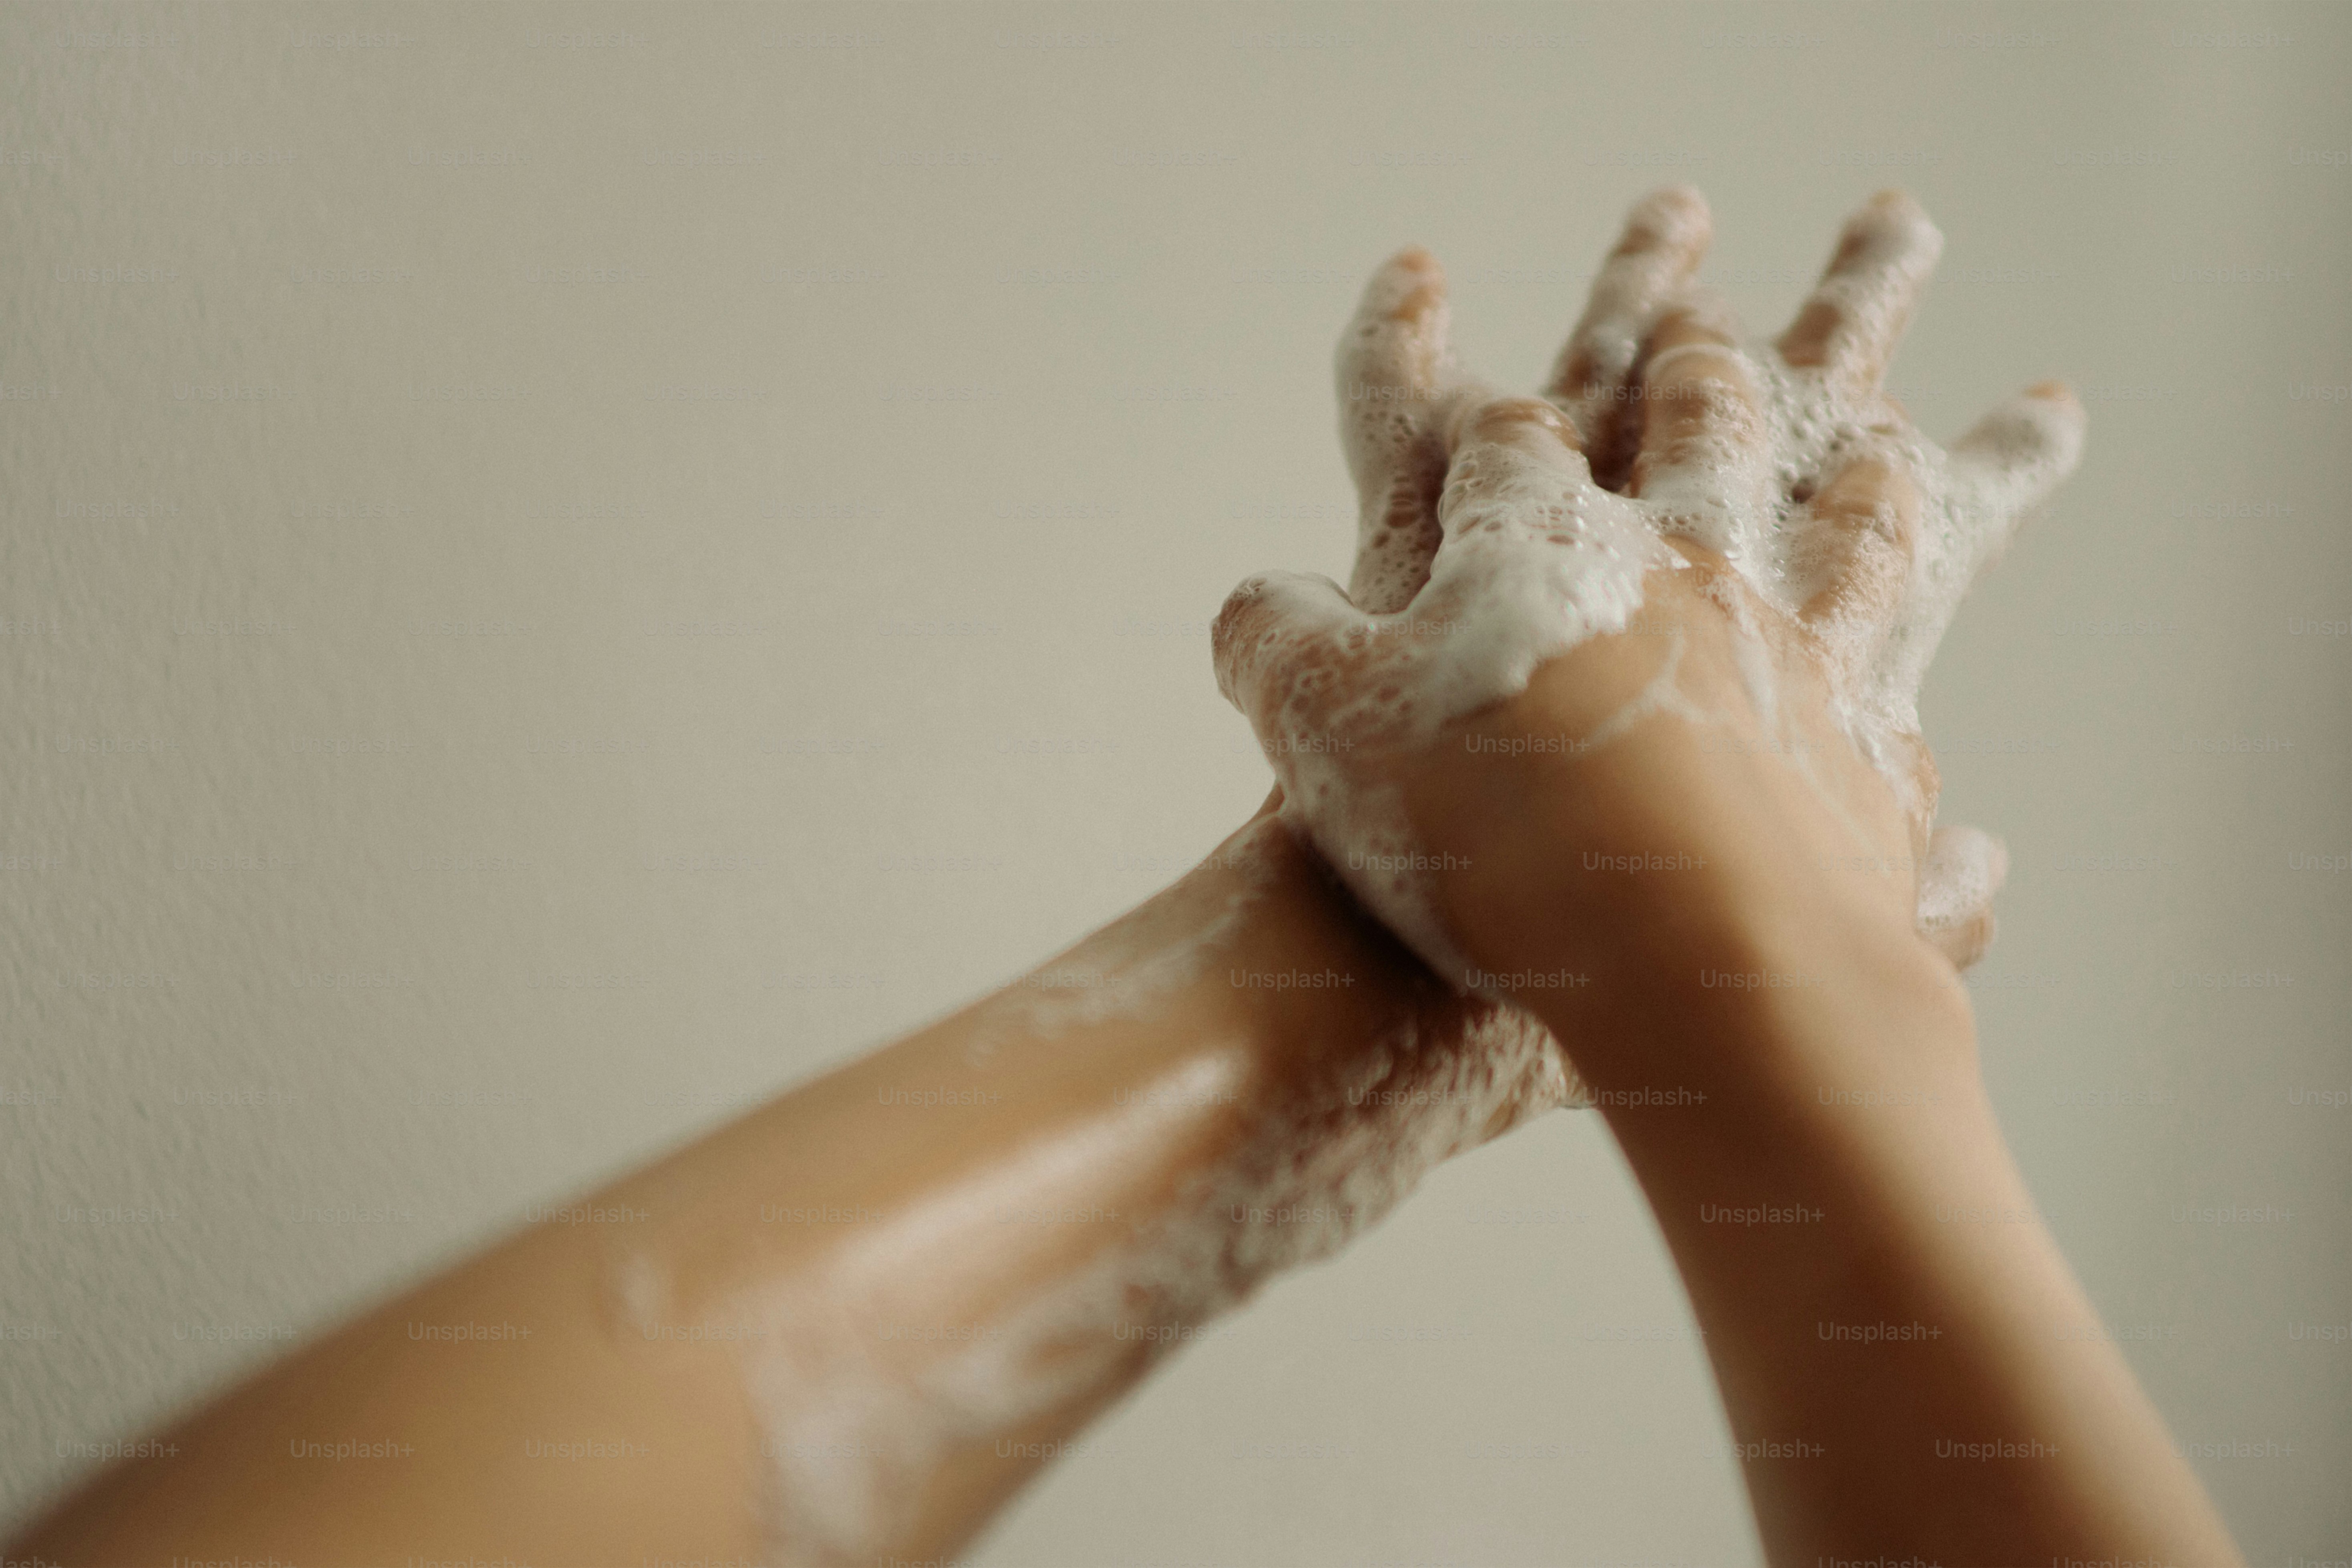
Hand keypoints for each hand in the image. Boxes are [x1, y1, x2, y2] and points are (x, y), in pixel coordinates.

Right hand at [1214, 189, 2084, 1075]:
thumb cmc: (1480, 826)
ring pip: (1854, 533)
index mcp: (1547, 547)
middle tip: (1713, 328)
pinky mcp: (1864, 783)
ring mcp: (1799, 665)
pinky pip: (1909, 749)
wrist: (1674, 956)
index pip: (1512, 446)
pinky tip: (1963, 819)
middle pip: (1709, 433)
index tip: (1485, 391)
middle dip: (1701, 374)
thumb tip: (1252, 608)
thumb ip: (1274, 645)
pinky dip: (1923, 753)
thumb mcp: (1317, 725)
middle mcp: (1690, 576)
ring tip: (1889, 444)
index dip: (1488, 415)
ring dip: (1868, 482)